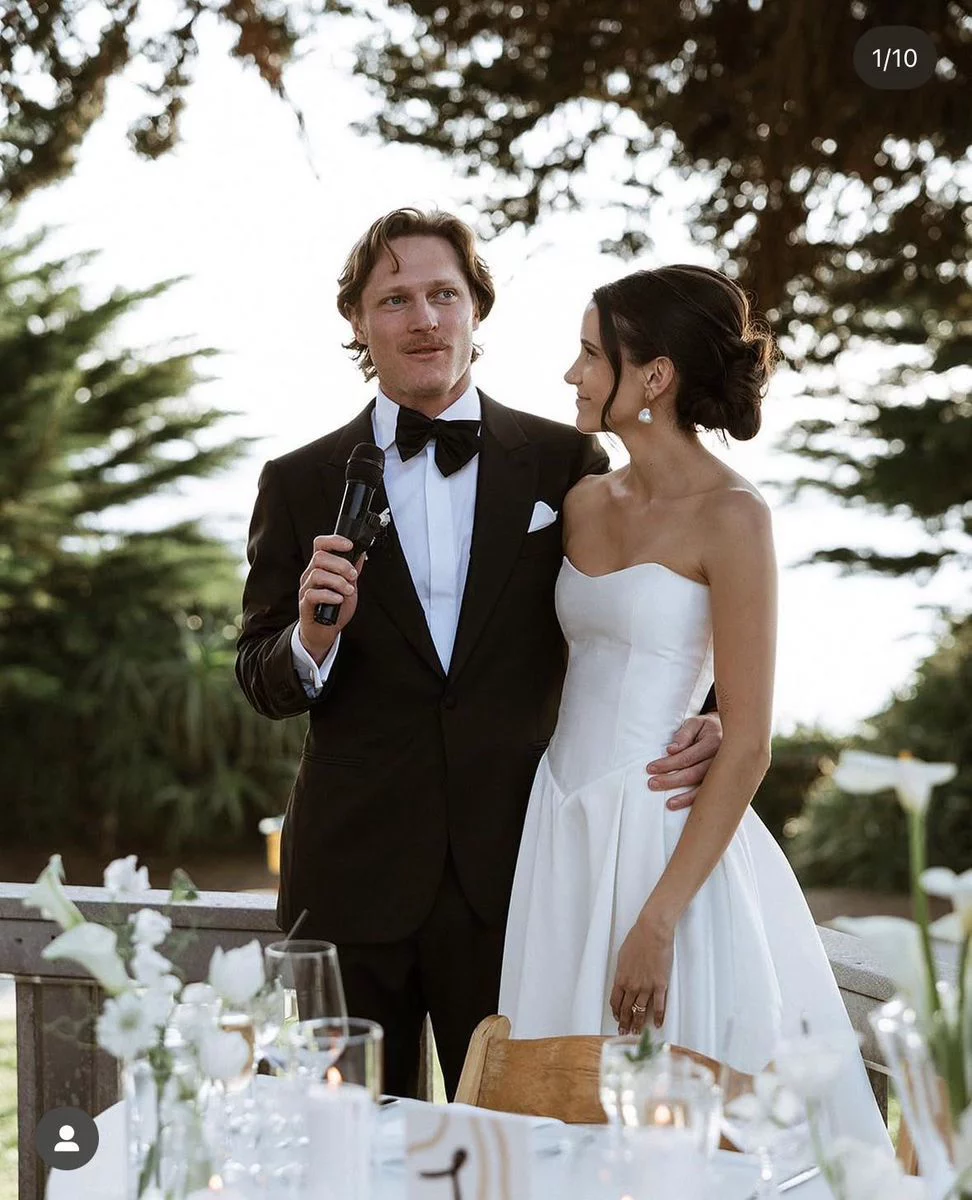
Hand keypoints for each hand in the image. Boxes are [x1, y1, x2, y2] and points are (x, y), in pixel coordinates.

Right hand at [297, 535, 365, 662]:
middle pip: (319, 557)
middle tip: (353, 575)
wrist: (325, 631)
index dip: (334, 540)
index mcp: (320, 567)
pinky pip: (313, 594)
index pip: (320, 544)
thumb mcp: (348, 585)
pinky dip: (329, 595)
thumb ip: (352, 570)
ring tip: (349, 590)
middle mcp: (310, 575)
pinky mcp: (305, 604)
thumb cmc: (335, 607)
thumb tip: (361, 553)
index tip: (350, 545)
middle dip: (341, 564)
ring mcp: (306, 589)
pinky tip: (339, 599)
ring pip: (317, 574)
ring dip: (338, 581)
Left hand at [610, 912, 673, 1035]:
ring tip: (637, 1032)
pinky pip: (659, 1005)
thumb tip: (623, 980)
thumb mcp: (622, 956)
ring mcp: (646, 987)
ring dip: (639, 1023)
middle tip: (624, 1032)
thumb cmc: (637, 939)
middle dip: (625, 1022)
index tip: (617, 1017)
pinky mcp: (660, 985)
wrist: (652, 932)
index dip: (616, 1011)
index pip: (615, 1000)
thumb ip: (622, 971)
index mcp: (621, 978)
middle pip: (626, 1009)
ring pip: (641, 1010)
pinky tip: (658, 1024)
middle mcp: (632, 985)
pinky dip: (659, 1016)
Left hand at [645, 712, 722, 811]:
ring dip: (685, 797)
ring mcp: (726, 773)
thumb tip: (671, 750)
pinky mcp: (725, 782)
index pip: (687, 756)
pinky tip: (685, 807)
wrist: (733, 734)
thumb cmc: (707, 728)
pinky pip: (711, 794)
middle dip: (671, 780)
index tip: (650, 768)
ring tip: (669, 804)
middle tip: (652, 784)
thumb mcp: (696, 723)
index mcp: (715, 742)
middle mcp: (722, 759)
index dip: (668, 763)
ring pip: (703, 787)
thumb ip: (684, 734)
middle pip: (694, 773)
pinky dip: (697, 802)